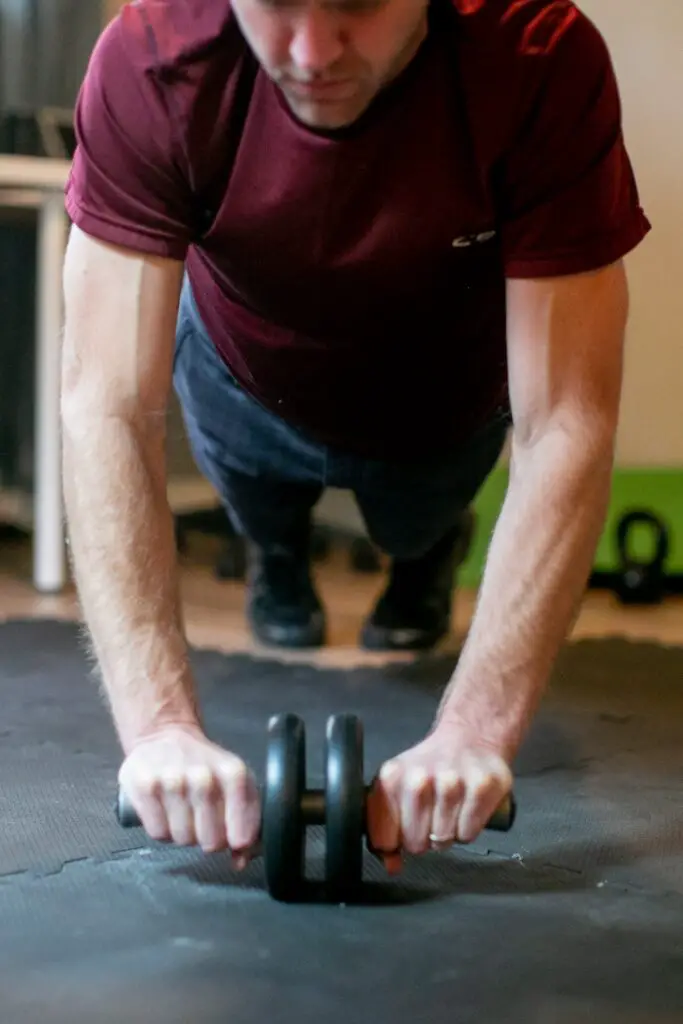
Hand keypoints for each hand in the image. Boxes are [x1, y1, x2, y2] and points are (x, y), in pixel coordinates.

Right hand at [118, 724, 260, 867]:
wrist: (165, 735)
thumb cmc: (205, 765)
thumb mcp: (235, 782)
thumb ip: (246, 821)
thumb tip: (240, 861)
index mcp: (234, 774)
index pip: (242, 833)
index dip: (236, 841)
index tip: (233, 838)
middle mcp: (204, 776)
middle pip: (211, 842)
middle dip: (208, 839)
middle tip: (203, 822)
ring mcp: (172, 780)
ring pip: (182, 839)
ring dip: (183, 834)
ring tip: (183, 813)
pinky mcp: (144, 785)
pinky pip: (158, 833)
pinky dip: (162, 830)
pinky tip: (165, 812)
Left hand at [366, 724, 512, 873]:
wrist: (470, 737)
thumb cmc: (432, 766)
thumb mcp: (399, 787)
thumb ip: (387, 826)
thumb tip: (391, 865)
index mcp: (391, 778)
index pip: (384, 840)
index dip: (395, 842)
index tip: (403, 831)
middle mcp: (419, 778)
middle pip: (415, 844)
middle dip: (423, 838)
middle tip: (431, 816)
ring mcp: (451, 781)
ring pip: (443, 840)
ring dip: (448, 833)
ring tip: (450, 809)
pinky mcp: (482, 786)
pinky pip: (468, 834)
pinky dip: (468, 829)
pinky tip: (467, 808)